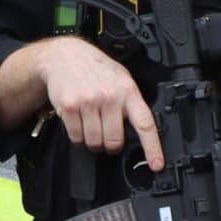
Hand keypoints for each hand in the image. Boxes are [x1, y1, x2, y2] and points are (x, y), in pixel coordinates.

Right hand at [37, 37, 164, 171]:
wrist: (64, 56)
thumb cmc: (95, 69)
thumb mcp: (121, 79)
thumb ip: (130, 102)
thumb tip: (139, 131)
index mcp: (127, 91)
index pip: (145, 124)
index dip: (152, 147)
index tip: (156, 164)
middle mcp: (109, 97)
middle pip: (114, 141)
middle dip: (111, 145)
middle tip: (108, 136)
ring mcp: (88, 102)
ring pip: (94, 142)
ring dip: (93, 142)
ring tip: (92, 126)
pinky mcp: (69, 107)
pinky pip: (76, 137)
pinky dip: (78, 136)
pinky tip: (79, 123)